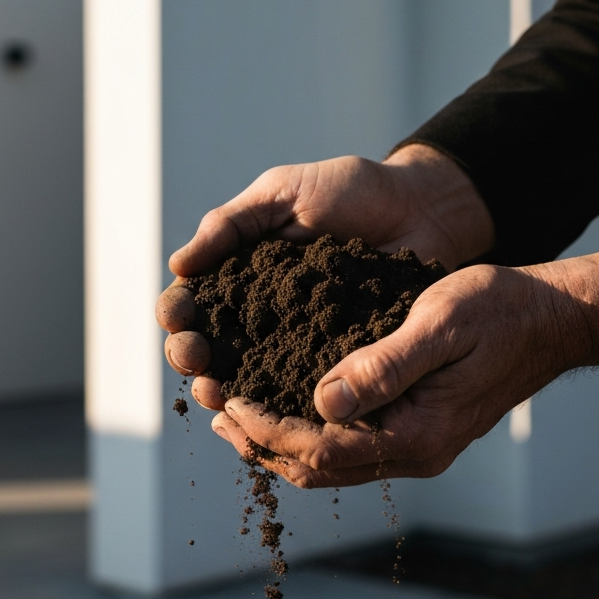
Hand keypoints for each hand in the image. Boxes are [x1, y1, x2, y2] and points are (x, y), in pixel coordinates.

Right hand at [160, 145, 494, 401]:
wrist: (421, 208)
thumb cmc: (352, 190)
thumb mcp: (284, 192)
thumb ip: (232, 222)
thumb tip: (178, 265)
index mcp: (240, 269)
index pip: (194, 298)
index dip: (178, 314)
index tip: (178, 321)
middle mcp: (261, 310)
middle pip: (211, 344)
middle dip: (193, 356)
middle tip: (197, 363)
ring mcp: (297, 338)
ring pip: (248, 373)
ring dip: (226, 388)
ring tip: (219, 394)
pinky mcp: (335, 357)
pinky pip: (302, 384)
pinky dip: (281, 399)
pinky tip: (270, 408)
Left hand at [210, 247, 598, 487]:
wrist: (550, 320)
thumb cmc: (498, 310)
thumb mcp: (439, 325)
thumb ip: (384, 367)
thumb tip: (321, 401)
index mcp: (418, 434)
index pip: (322, 450)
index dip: (267, 429)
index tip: (227, 397)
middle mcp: (415, 453)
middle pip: (319, 468)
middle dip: (260, 442)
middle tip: (213, 408)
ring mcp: (418, 446)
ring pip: (332, 463)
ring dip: (279, 441)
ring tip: (233, 412)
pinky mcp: (418, 429)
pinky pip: (351, 446)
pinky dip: (309, 431)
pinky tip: (286, 404)